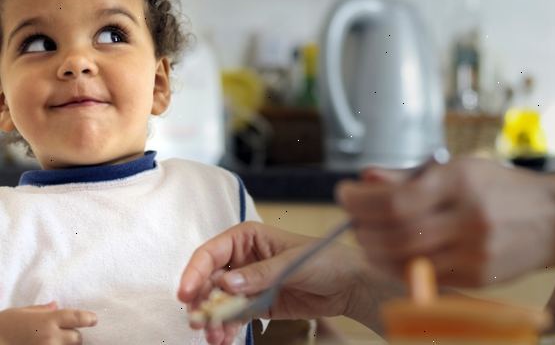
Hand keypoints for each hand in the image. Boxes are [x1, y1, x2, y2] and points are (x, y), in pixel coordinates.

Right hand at [0, 301, 96, 344]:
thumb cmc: (3, 327)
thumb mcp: (21, 313)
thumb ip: (41, 310)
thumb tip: (55, 305)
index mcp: (48, 320)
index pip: (78, 318)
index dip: (89, 319)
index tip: (93, 320)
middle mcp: (51, 337)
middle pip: (77, 338)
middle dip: (75, 336)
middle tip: (68, 334)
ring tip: (56, 341)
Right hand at [178, 222, 366, 343]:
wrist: (349, 285)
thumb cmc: (324, 259)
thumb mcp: (292, 262)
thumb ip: (260, 274)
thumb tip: (227, 282)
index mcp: (247, 237)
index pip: (211, 253)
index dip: (195, 272)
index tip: (186, 293)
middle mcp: (243, 259)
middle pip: (209, 280)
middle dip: (201, 301)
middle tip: (198, 321)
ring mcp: (249, 283)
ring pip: (219, 302)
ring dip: (213, 319)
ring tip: (214, 337)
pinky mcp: (257, 304)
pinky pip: (234, 316)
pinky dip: (226, 328)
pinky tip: (223, 339)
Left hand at [337, 158, 554, 286]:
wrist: (552, 217)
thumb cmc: (498, 187)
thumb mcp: (456, 169)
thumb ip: (407, 176)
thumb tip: (366, 177)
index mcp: (460, 181)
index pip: (395, 199)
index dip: (360, 201)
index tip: (343, 194)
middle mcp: (468, 217)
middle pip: (396, 232)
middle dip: (362, 228)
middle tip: (351, 221)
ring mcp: (475, 252)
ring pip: (406, 259)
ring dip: (373, 251)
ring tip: (364, 238)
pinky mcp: (478, 278)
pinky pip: (424, 277)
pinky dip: (395, 268)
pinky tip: (386, 256)